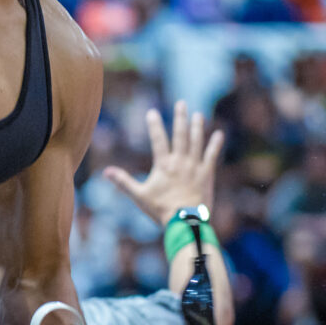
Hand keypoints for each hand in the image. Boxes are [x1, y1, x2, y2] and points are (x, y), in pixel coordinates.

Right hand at [102, 101, 224, 226]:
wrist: (185, 221)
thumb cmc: (160, 209)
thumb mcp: (139, 195)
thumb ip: (123, 181)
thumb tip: (106, 172)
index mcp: (163, 164)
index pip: (158, 139)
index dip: (154, 125)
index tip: (151, 112)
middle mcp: (180, 161)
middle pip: (180, 134)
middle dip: (180, 117)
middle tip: (181, 103)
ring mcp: (195, 166)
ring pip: (197, 141)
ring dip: (197, 127)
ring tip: (198, 114)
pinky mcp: (207, 174)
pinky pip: (212, 155)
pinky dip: (215, 144)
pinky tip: (219, 134)